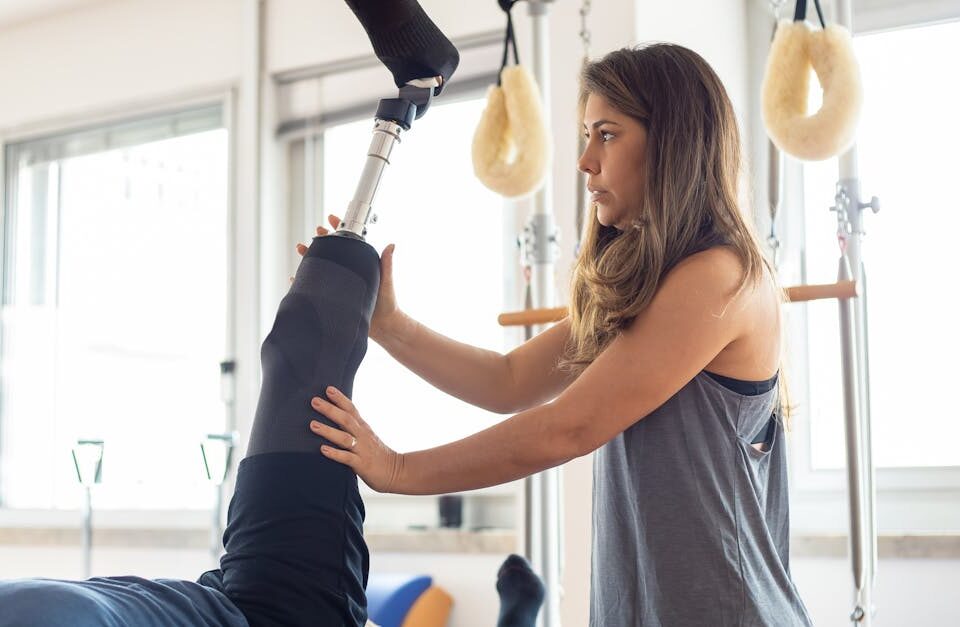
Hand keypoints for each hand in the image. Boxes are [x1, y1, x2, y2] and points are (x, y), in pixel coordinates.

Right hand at [293, 214, 400, 340]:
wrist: (383, 326)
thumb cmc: (388, 303)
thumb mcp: (386, 281)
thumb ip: (386, 264)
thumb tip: (392, 245)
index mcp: (360, 264)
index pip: (348, 242)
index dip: (339, 229)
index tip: (331, 218)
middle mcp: (348, 272)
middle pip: (331, 251)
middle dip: (321, 240)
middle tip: (315, 233)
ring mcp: (339, 284)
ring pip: (321, 266)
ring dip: (310, 257)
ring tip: (301, 248)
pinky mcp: (333, 297)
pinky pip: (315, 287)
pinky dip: (303, 282)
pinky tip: (294, 278)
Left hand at [309, 386, 402, 492]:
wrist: (396, 471)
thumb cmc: (378, 454)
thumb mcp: (367, 436)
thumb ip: (354, 427)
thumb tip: (336, 418)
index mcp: (363, 428)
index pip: (351, 409)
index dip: (340, 399)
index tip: (328, 389)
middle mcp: (362, 436)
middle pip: (346, 419)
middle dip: (330, 409)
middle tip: (314, 401)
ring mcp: (362, 449)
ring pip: (344, 438)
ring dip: (328, 431)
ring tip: (313, 425)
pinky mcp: (361, 464)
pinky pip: (347, 458)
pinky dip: (335, 453)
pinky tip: (323, 449)